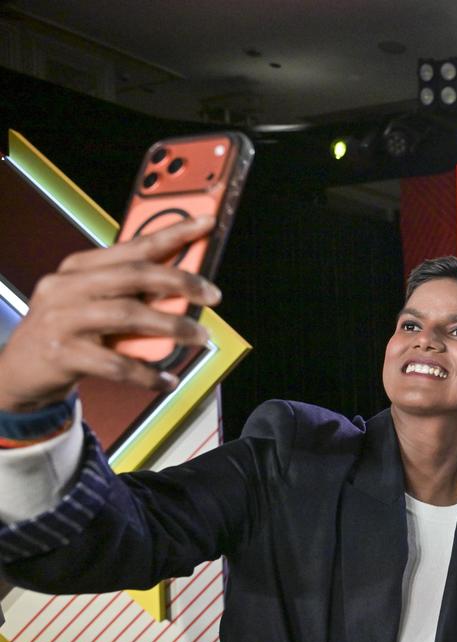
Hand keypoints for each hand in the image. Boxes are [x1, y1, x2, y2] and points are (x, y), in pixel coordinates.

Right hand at [0, 216, 219, 412]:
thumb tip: (185, 286)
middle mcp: (67, 287)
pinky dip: (147, 373)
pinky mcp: (62, 354)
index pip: (132, 246)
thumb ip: (130, 292)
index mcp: (78, 268)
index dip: (172, 233)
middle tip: (212, 294)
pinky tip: (166, 379)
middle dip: (180, 281)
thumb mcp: (93, 302)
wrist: (19, 371)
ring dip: (172, 326)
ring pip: (129, 315)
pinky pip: (116, 364)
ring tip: (199, 336)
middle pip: (133, 275)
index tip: (205, 224)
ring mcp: (62, 319)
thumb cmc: (68, 331)